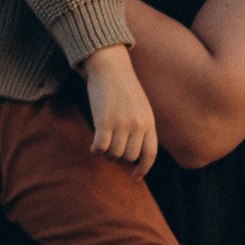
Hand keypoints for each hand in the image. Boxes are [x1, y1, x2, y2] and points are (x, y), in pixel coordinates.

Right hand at [80, 46, 157, 172]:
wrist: (110, 67)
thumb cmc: (124, 88)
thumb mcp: (141, 107)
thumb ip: (141, 127)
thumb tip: (134, 154)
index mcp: (149, 122)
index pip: (150, 153)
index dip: (143, 168)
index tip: (135, 176)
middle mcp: (137, 125)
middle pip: (129, 157)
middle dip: (119, 159)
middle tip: (111, 150)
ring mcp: (121, 123)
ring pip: (114, 154)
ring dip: (106, 154)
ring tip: (102, 144)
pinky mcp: (104, 121)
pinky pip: (100, 147)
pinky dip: (96, 150)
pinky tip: (94, 144)